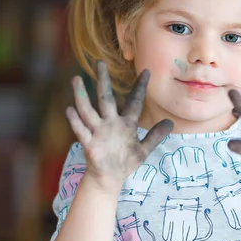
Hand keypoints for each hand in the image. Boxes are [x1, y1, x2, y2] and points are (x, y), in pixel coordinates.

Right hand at [66, 61, 173, 189]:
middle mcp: (111, 123)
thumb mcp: (144, 149)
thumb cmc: (126, 161)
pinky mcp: (90, 144)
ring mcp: (99, 132)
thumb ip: (155, 135)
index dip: (140, 87)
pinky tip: (69, 109)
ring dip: (82, 96)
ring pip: (88, 111)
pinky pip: (81, 131)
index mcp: (126, 124)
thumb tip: (171, 122)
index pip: (134, 102)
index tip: (147, 71)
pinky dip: (75, 121)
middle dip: (103, 81)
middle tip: (100, 63)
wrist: (110, 178)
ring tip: (76, 79)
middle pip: (106, 99)